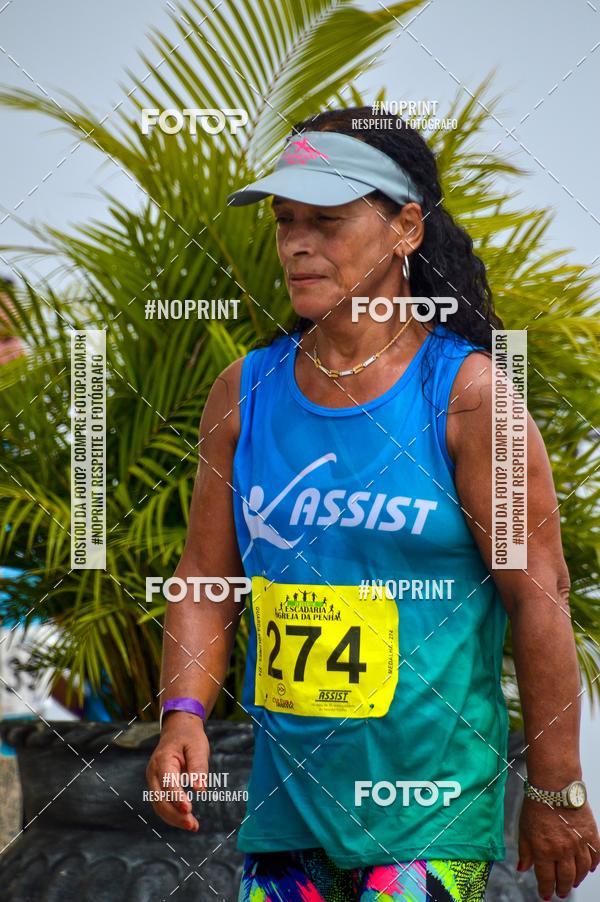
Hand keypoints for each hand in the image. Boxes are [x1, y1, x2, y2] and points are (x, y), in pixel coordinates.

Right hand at [145, 712, 209, 831]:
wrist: (178, 729)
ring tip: (193, 826)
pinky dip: (172, 815)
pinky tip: (186, 821)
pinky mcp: (156, 786)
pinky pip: (161, 804)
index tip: (189, 810)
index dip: (177, 797)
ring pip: (158, 805)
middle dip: (175, 814)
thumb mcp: (197, 747)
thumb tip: (200, 790)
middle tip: (193, 825)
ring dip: (174, 818)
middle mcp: (153, 772)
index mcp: (163, 759)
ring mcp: (152, 780)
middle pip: (160, 798)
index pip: (168, 782)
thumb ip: (198, 767)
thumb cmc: (189, 738)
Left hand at [518, 796, 599, 898]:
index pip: (546, 878)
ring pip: (581, 871)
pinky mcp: (591, 835)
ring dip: (577, 879)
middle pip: (565, 878)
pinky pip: (595, 857)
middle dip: (562, 888)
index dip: (546, 889)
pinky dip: (593, 865)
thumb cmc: (537, 803)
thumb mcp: (523, 828)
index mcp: (543, 850)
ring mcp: (578, 844)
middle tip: (560, 893)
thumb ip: (524, 851)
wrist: (555, 785)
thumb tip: (522, 868)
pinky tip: (589, 868)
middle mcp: (562, 851)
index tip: (545, 894)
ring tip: (573, 882)